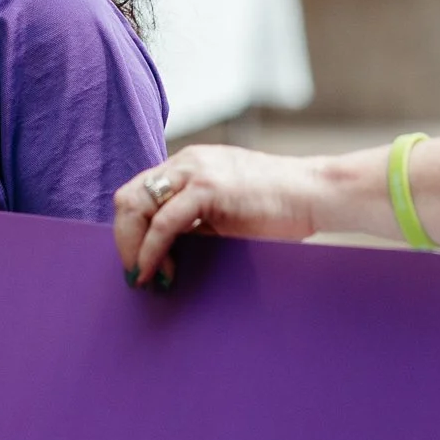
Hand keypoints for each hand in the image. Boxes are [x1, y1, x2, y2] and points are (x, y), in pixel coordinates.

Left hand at [112, 145, 317, 288]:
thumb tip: (168, 254)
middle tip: (133, 273)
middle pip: (129, 197)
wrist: (316, 192)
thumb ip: (197, 220)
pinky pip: (163, 223)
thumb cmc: (280, 206)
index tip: (136, 261)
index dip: (130, 229)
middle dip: (123, 239)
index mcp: (189, 164)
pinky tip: (156, 272)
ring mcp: (195, 172)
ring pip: (138, 206)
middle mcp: (186, 162)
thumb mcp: (227, 208)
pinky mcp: (208, 189)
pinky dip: (151, 251)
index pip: (140, 192)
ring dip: (132, 247)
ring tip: (141, 276)